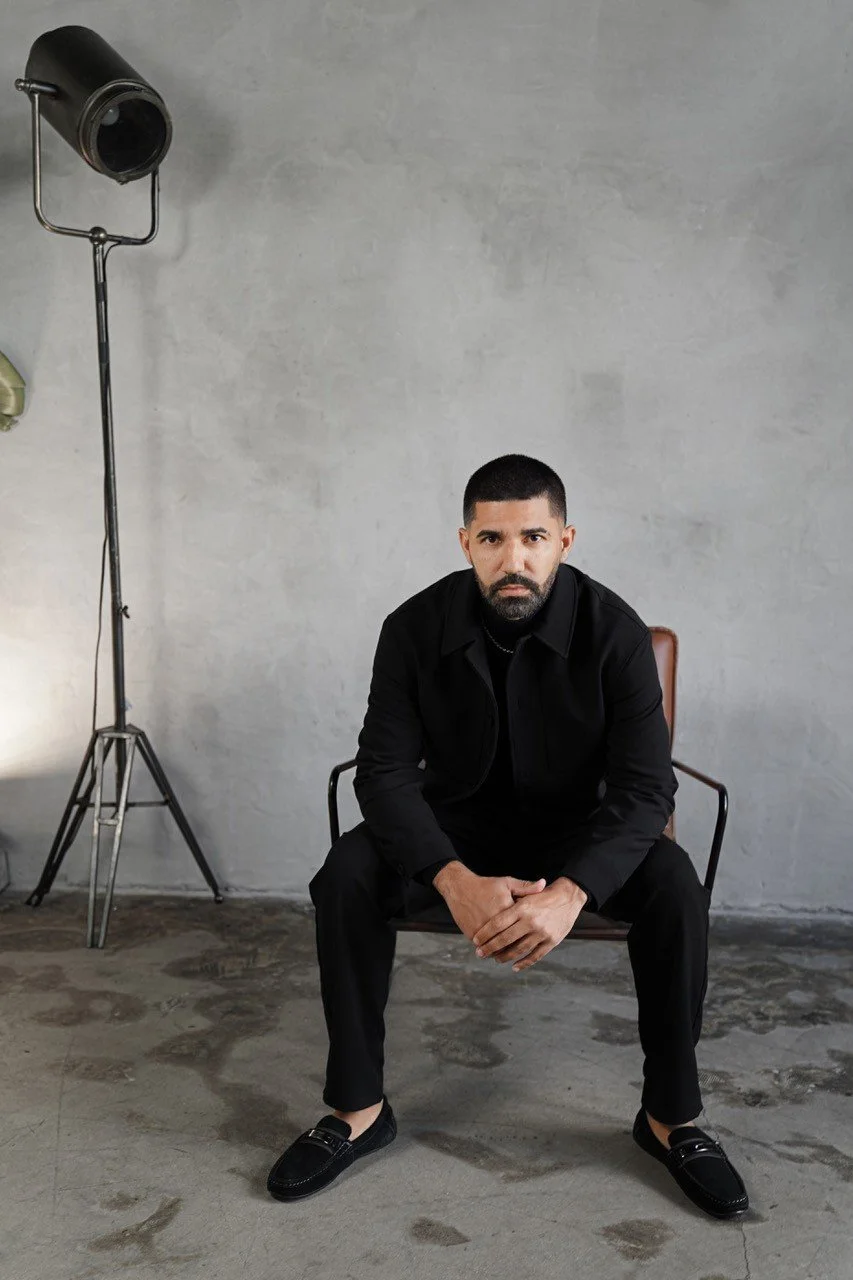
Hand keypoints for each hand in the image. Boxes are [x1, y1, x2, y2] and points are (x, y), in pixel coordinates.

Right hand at [435, 864, 547, 942]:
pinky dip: (490, 951)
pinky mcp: (473, 934)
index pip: (523, 926)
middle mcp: (497, 921)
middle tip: (521, 951)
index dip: (529, 933)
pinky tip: (494, 952)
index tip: (533, 937)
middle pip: (512, 941)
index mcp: (508, 909)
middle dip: (518, 948)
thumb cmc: (485, 885)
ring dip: (503, 953)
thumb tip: (544, 884)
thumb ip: (526, 887)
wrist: (459, 888)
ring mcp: (484, 930)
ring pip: (498, 948)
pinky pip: (485, 947)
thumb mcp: (507, 883)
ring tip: (507, 955)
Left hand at [472, 876, 588, 971]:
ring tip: (495, 959)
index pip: (498, 923)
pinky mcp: (551, 941)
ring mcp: (542, 933)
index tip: (476, 940)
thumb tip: (490, 910)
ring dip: (505, 957)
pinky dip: (523, 963)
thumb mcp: (526, 893)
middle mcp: (531, 921)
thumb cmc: (543, 895)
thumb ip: (509, 902)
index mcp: (522, 907)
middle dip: (490, 948)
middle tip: (480, 953)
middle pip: (505, 939)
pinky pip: (535, 956)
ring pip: (518, 949)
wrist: (568, 897)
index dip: (485, 934)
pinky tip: (514, 966)